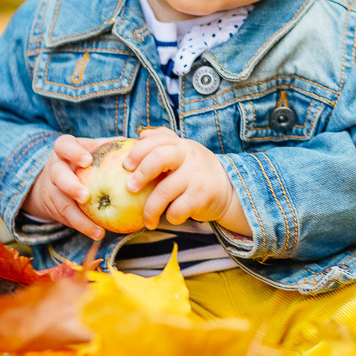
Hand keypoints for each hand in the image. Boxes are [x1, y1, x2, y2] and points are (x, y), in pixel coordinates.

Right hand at [23, 134, 115, 239]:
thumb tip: (141, 144)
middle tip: (85, 196)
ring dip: (79, 218)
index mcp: (65, 150)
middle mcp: (56, 169)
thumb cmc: (86, 159)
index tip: (87, 160)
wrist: (56, 179)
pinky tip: (99, 234)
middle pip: (58, 176)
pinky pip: (69, 220)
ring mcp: (54, 190)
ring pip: (62, 204)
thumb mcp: (94, 148)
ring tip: (97, 229)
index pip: (64, 146)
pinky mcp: (56, 209)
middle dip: (70, 186)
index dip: (73, 153)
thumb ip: (113, 146)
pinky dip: (84, 227)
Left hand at [124, 127, 248, 233]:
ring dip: (150, 209)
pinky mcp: (201, 197)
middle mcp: (189, 157)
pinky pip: (177, 210)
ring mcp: (196, 177)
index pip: (158, 140)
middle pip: (159, 158)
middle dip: (141, 173)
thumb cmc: (197, 171)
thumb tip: (141, 135)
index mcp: (181, 145)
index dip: (138, 151)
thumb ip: (165, 142)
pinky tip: (171, 217)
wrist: (229, 189)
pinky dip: (170, 217)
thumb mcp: (185, 151)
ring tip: (147, 220)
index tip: (126, 165)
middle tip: (130, 188)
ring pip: (163, 192)